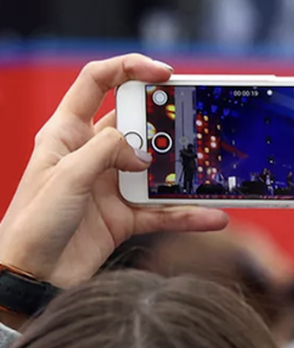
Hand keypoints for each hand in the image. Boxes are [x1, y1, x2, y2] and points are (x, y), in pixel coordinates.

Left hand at [0, 54, 228, 287]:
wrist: (28, 278)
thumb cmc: (32, 224)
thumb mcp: (67, 175)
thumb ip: (107, 151)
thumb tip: (144, 153)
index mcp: (66, 133)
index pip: (97, 83)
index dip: (129, 69)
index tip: (164, 73)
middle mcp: (90, 155)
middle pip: (136, 125)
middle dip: (166, 122)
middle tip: (194, 123)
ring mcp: (109, 186)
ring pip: (155, 169)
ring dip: (182, 172)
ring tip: (209, 170)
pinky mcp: (123, 217)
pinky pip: (163, 211)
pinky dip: (188, 214)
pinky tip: (212, 216)